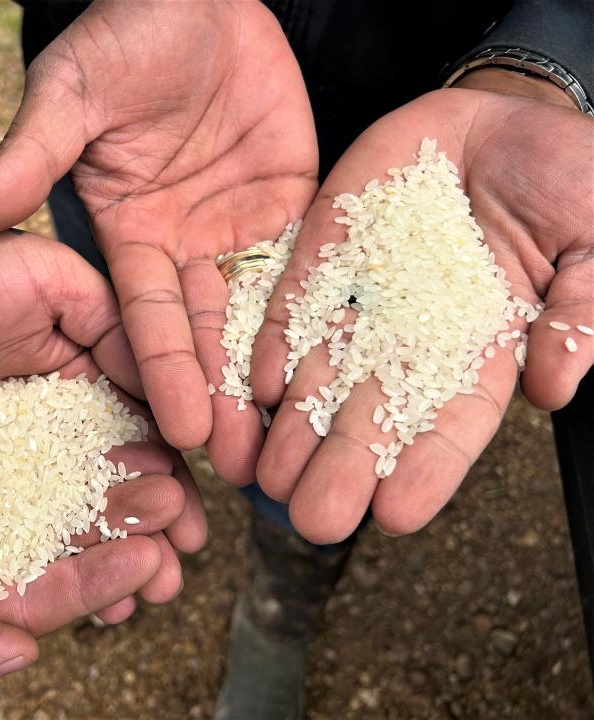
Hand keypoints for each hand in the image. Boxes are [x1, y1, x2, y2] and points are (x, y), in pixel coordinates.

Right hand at [0, 0, 317, 481]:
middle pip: (204, 335)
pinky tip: (333, 369)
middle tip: (240, 468)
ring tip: (287, 439)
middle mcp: (182, 247)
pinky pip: (307, 269)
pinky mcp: (289, 209)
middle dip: (220, 397)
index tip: (175, 430)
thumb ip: (29, 156)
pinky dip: (316, 318)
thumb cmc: (125, 34)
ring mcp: (237, 231)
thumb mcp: (71, 92)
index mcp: (128, 237)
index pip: (144, 318)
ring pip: (256, 317)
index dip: (162, 371)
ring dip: (268, 377)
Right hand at [0, 379, 204, 712]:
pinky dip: (34, 427)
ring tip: (143, 451)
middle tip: (174, 495)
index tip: (152, 551)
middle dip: (113, 522)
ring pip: (32, 487)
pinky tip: (78, 409)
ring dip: (88, 474)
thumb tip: (21, 657)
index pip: (42, 601)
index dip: (100, 577)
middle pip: (52, 542)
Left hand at [250, 72, 592, 542]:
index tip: (397, 515)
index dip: (426, 468)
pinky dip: (276, 342)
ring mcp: (363, 296)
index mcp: (480, 347)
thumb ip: (579, 311)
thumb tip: (553, 387)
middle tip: (314, 518)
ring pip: (321, 372)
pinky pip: (295, 302)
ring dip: (293, 425)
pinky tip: (255, 385)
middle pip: (372, 412)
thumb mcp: (591, 240)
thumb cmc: (562, 182)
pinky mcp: (325, 251)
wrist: (499, 122)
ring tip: (265, 475)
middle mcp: (410, 334)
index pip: (451, 421)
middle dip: (342, 466)